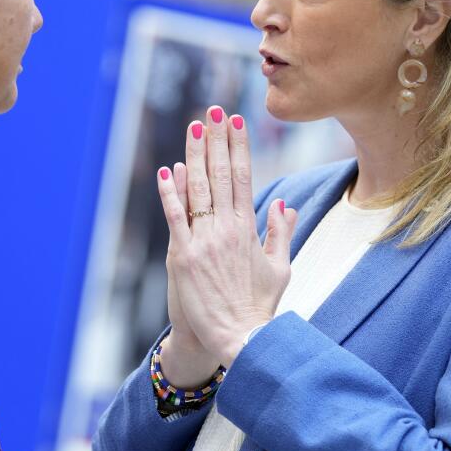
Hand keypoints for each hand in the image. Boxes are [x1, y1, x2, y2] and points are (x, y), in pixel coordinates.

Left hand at [156, 106, 297, 368]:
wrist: (240, 339)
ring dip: (194, 155)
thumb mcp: (280, 268)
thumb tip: (284, 204)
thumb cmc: (259, 307)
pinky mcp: (184, 256)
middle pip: (220, 175)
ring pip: (197, 189)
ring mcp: (205, 241)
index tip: (236, 122)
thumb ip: (281, 233)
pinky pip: (176, 217)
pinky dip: (170, 193)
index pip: (243, 177)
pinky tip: (167, 170)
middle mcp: (228, 229)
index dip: (238, 147)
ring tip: (193, 127)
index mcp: (250, 229)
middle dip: (217, 140)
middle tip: (213, 111)